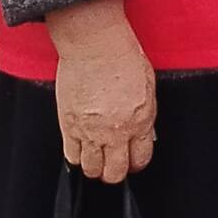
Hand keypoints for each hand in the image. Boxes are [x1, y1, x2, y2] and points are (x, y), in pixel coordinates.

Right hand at [45, 0, 155, 181]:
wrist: (95, 43)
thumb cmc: (122, 56)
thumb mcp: (148, 88)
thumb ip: (145, 116)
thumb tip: (142, 132)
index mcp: (140, 121)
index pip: (140, 159)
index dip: (136, 164)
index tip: (132, 161)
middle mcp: (115, 131)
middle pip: (115, 172)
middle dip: (116, 173)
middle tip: (114, 166)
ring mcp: (90, 130)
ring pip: (91, 169)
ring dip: (95, 168)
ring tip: (96, 160)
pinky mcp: (69, 124)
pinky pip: (70, 155)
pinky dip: (75, 157)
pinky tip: (80, 150)